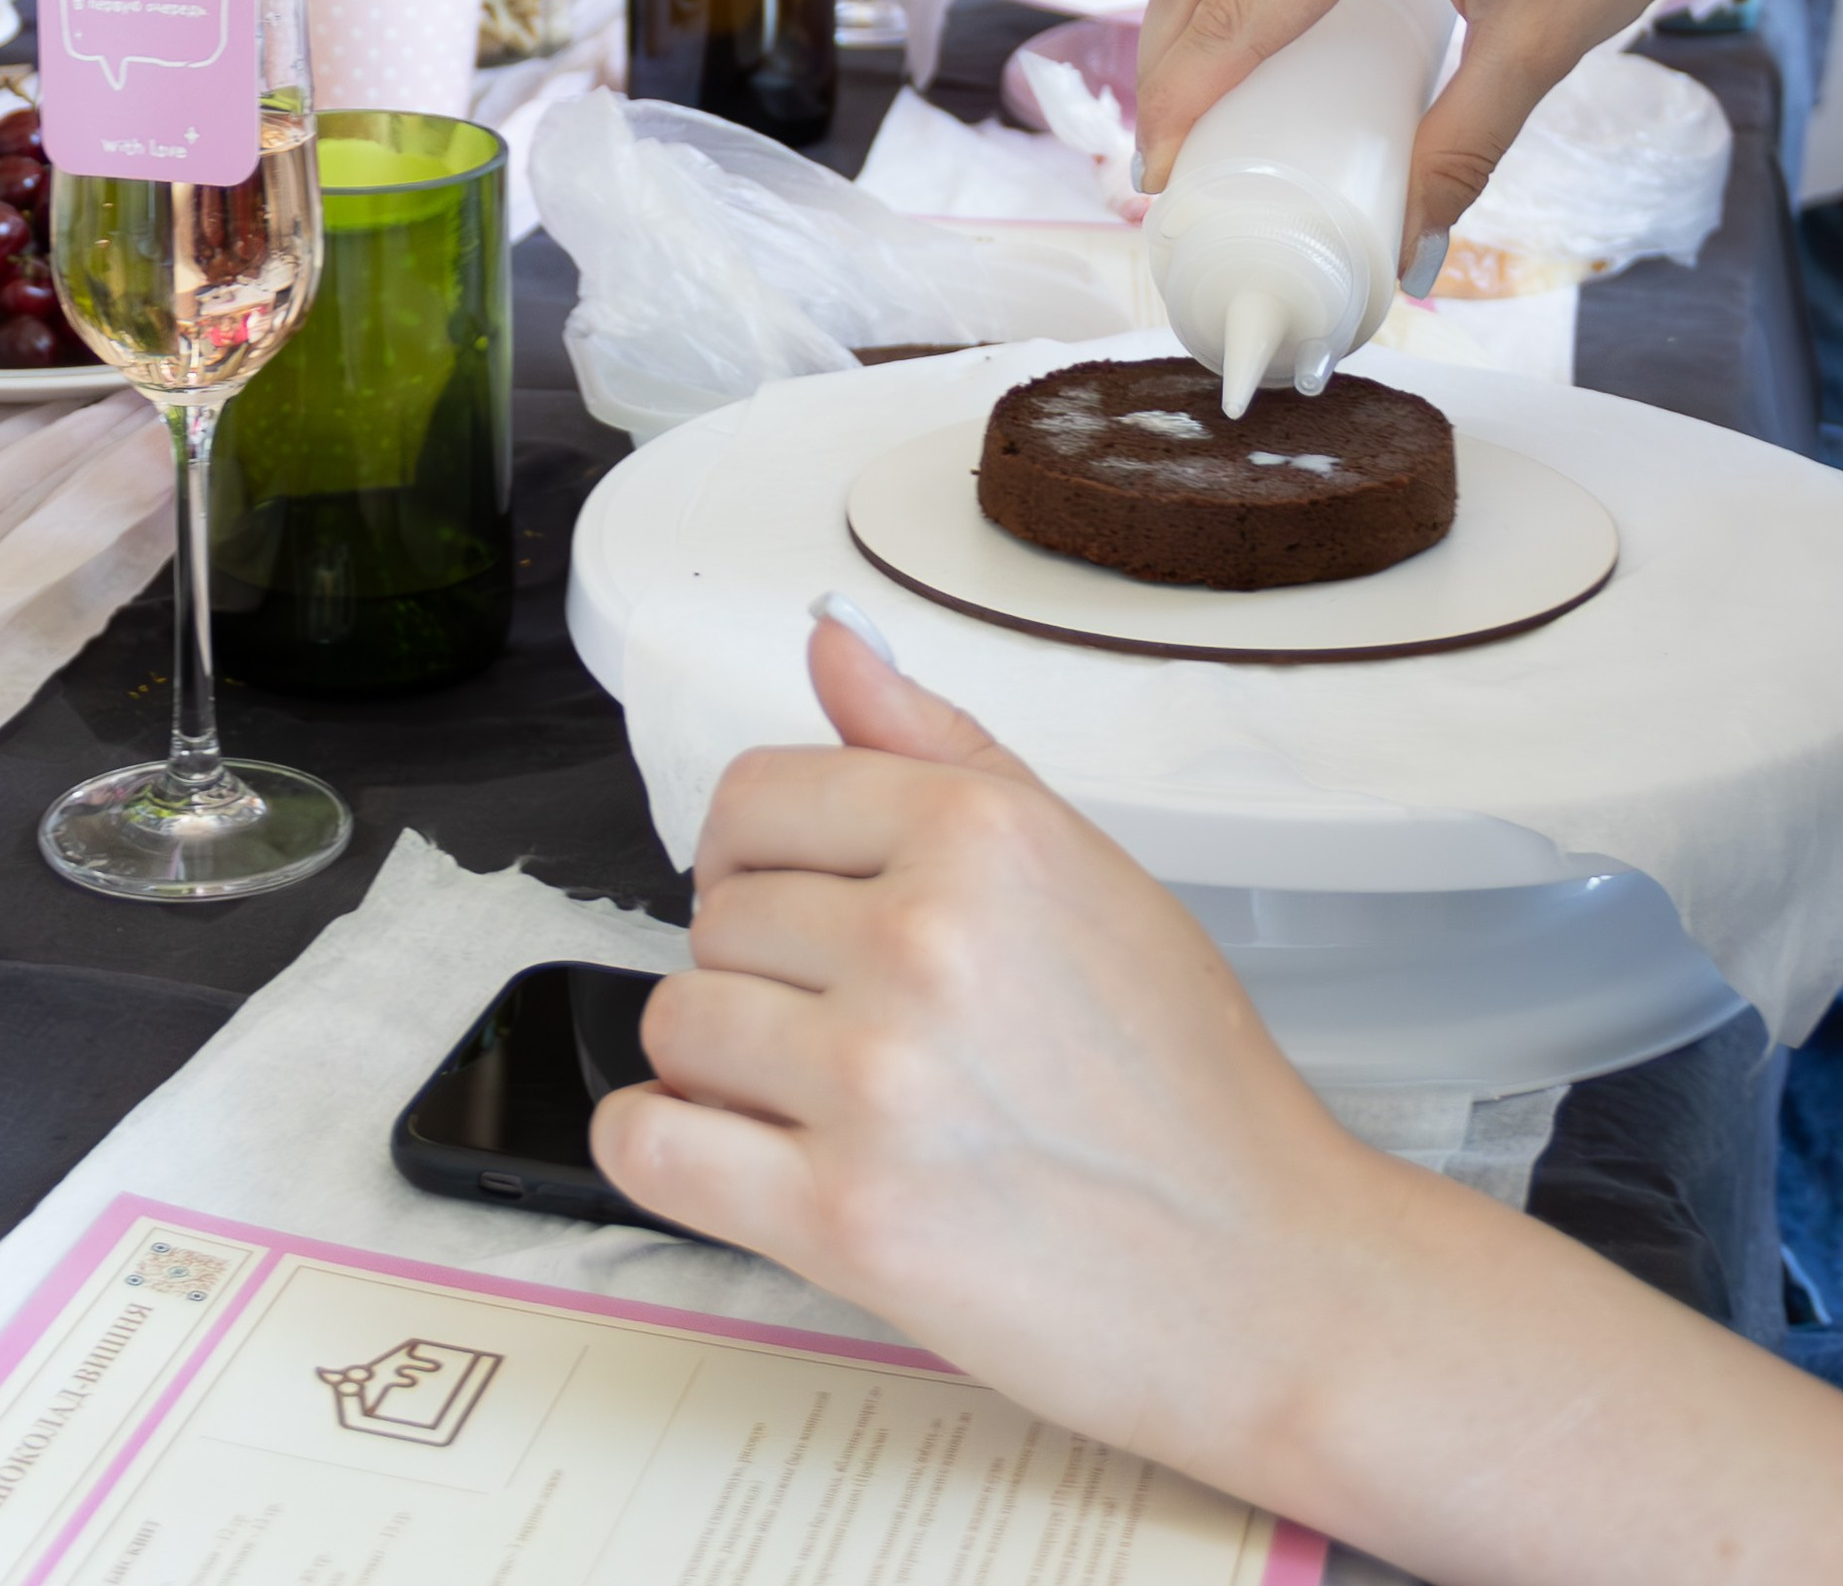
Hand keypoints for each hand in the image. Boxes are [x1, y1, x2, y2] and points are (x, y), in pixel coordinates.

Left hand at [594, 615, 1372, 1494]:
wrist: (1260, 1272)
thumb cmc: (1182, 1082)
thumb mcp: (1082, 866)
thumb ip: (937, 744)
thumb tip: (831, 641)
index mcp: (977, 834)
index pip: (752, 796)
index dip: (757, 854)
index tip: (791, 901)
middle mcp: (920, 939)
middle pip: (717, 916)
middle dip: (765, 969)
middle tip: (857, 1023)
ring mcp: (875, 1081)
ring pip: (677, 1024)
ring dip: (723, 1066)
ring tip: (822, 1097)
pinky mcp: (842, 1217)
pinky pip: (652, 1145)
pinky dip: (659, 1147)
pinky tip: (727, 1151)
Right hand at [1135, 0, 1842, 260]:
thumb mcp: (1547, 38)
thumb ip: (1465, 141)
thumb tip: (1409, 240)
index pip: (1237, 10)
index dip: (1183, 100)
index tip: (1162, 173)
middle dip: (1162, 59)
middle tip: (1165, 146)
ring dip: (1179, 4)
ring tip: (1186, 89)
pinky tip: (1236, 13)